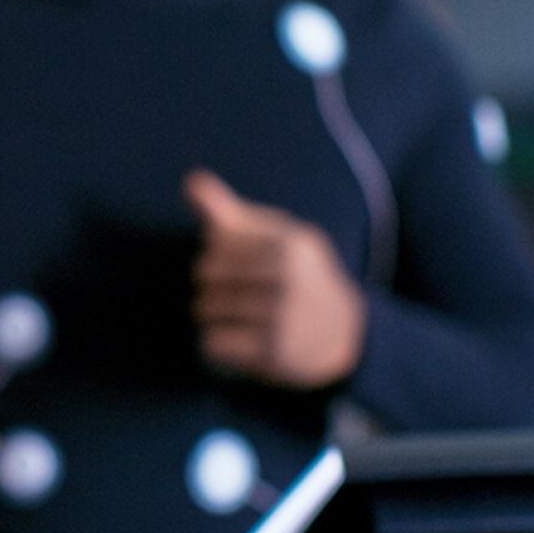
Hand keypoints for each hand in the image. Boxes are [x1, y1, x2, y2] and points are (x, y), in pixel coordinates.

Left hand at [185, 169, 366, 388]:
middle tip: (227, 294)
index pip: (217, 241)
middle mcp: (289, 277)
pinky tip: (234, 341)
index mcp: (289, 242)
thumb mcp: (274, 237)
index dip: (216, 253)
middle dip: (209, 285)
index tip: (235, 264)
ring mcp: (283, 315)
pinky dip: (214, 345)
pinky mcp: (274, 351)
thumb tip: (191, 180)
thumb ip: (230, 212)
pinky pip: (213, 343)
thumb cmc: (295, 275)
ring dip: (209, 315)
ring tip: (230, 317)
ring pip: (206, 309)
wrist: (342, 333)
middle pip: (206, 273)